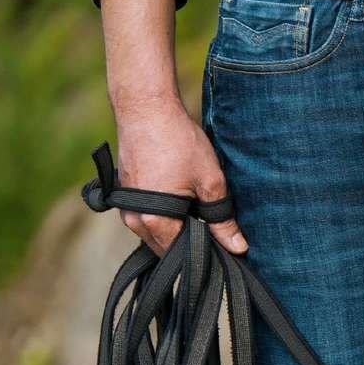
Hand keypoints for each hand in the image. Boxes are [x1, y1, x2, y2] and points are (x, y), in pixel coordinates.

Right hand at [113, 99, 247, 256]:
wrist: (145, 107)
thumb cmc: (177, 141)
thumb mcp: (210, 182)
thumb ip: (223, 219)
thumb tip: (238, 248)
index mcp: (154, 221)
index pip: (182, 256)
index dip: (205, 257)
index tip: (226, 254)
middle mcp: (134, 219)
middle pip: (166, 249)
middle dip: (190, 248)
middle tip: (217, 238)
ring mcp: (125, 208)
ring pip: (155, 236)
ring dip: (177, 233)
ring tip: (202, 220)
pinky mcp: (125, 196)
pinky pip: (147, 220)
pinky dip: (166, 219)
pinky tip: (184, 207)